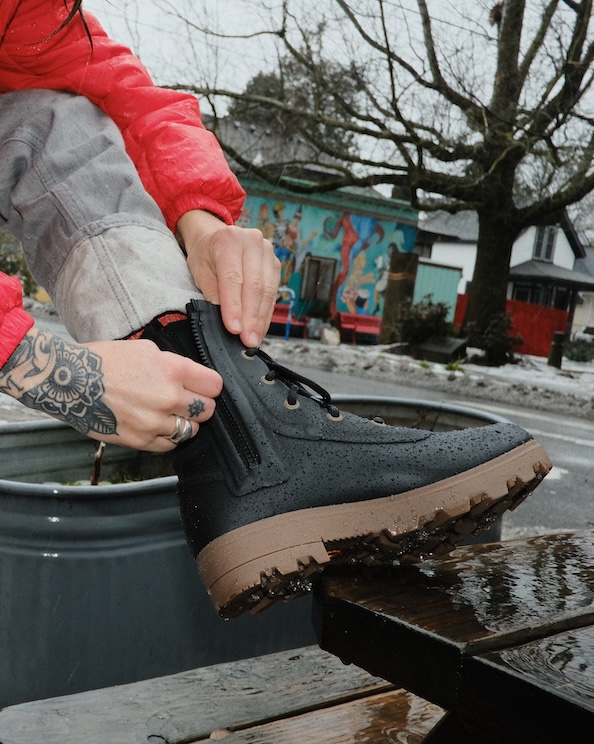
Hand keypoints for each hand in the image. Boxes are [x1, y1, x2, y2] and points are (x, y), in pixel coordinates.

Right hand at [0, 328, 222, 451]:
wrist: (69, 381)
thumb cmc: (104, 361)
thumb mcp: (146, 349)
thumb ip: (174, 365)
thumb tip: (192, 377)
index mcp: (173, 370)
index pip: (214, 385)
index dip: (210, 386)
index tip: (204, 387)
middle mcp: (168, 397)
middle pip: (207, 410)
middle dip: (200, 405)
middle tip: (188, 401)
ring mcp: (155, 422)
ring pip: (191, 430)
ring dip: (185, 422)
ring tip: (170, 414)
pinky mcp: (141, 440)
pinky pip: (170, 445)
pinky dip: (169, 437)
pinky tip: (158, 425)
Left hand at [177, 209, 279, 346]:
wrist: (216, 237)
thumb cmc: (205, 255)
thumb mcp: (199, 271)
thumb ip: (211, 293)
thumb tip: (224, 320)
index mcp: (229, 240)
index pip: (233, 279)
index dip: (234, 307)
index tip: (234, 330)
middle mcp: (252, 242)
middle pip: (255, 286)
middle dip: (251, 318)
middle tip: (247, 341)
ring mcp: (268, 253)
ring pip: (267, 291)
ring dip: (261, 319)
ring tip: (254, 339)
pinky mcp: (275, 264)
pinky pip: (273, 293)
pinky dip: (265, 313)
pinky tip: (260, 328)